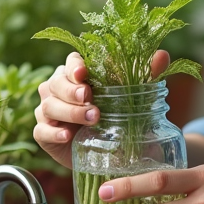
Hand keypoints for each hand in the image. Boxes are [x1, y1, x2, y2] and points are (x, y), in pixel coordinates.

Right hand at [32, 49, 169, 168]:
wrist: (110, 149)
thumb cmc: (118, 113)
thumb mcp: (135, 95)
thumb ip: (147, 74)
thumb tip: (162, 55)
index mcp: (76, 73)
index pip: (70, 62)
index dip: (75, 66)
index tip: (84, 73)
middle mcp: (57, 89)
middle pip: (56, 83)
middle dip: (72, 91)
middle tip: (90, 100)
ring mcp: (48, 111)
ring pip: (48, 106)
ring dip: (69, 112)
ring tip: (91, 119)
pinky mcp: (44, 134)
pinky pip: (41, 131)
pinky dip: (52, 133)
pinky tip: (66, 136)